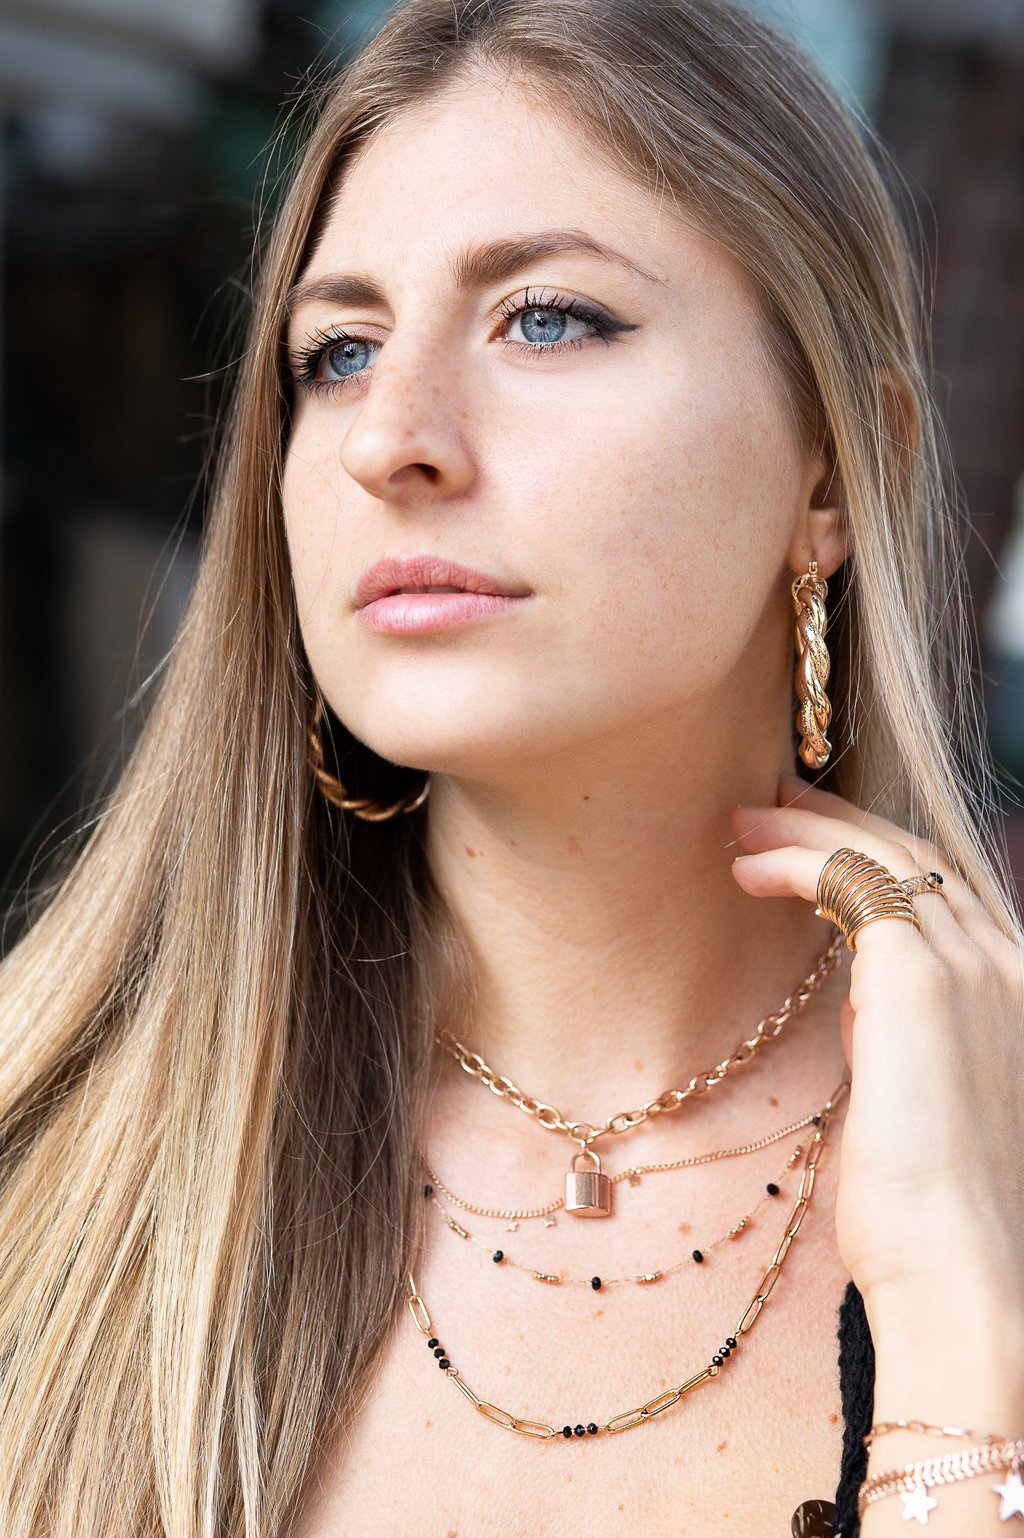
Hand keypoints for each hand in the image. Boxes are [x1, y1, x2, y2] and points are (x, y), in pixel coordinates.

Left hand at [729, 776, 1023, 1329]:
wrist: (960, 1269)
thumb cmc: (932, 1212)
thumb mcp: (927, 1105)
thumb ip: (903, 1042)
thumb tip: (857, 1008)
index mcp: (1020, 993)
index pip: (946, 893)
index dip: (879, 857)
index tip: (818, 839)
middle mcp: (1010, 963)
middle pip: (916, 855)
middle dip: (839, 821)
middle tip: (774, 803)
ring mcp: (973, 963)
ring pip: (880, 855)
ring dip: (804, 830)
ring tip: (743, 823)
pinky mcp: (918, 974)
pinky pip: (845, 880)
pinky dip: (792, 863)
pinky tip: (745, 870)